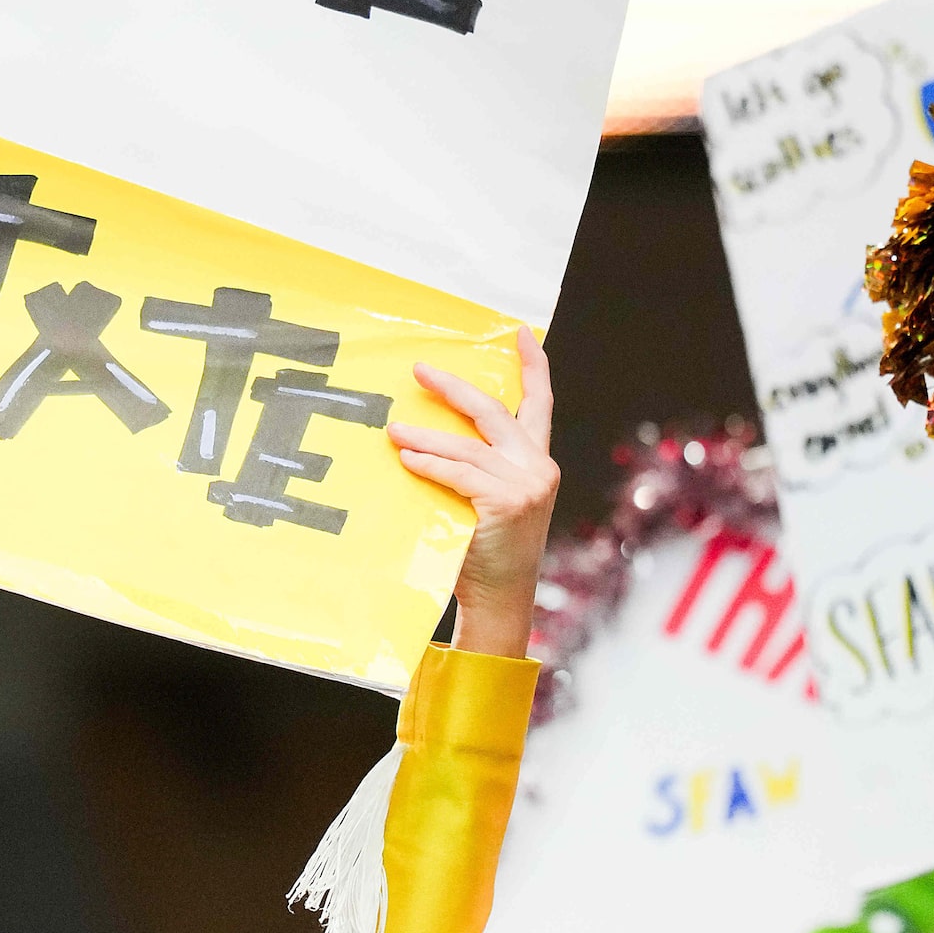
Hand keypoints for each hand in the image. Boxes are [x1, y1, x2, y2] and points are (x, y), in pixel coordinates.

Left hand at [391, 328, 558, 658]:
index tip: (521, 333)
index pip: (539, 404)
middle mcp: (538, 466)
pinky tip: (406, 458)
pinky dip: (430, 463)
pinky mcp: (507, 501)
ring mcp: (526, 484)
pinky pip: (459, 473)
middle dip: (454, 388)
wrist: (501, 599)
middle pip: (494, 411)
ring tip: (393, 428)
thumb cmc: (487, 551)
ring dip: (425, 434)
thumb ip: (479, 468)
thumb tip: (428, 436)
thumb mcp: (491, 501)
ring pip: (467, 446)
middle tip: (419, 370)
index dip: (533, 367)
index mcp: (537, 461)